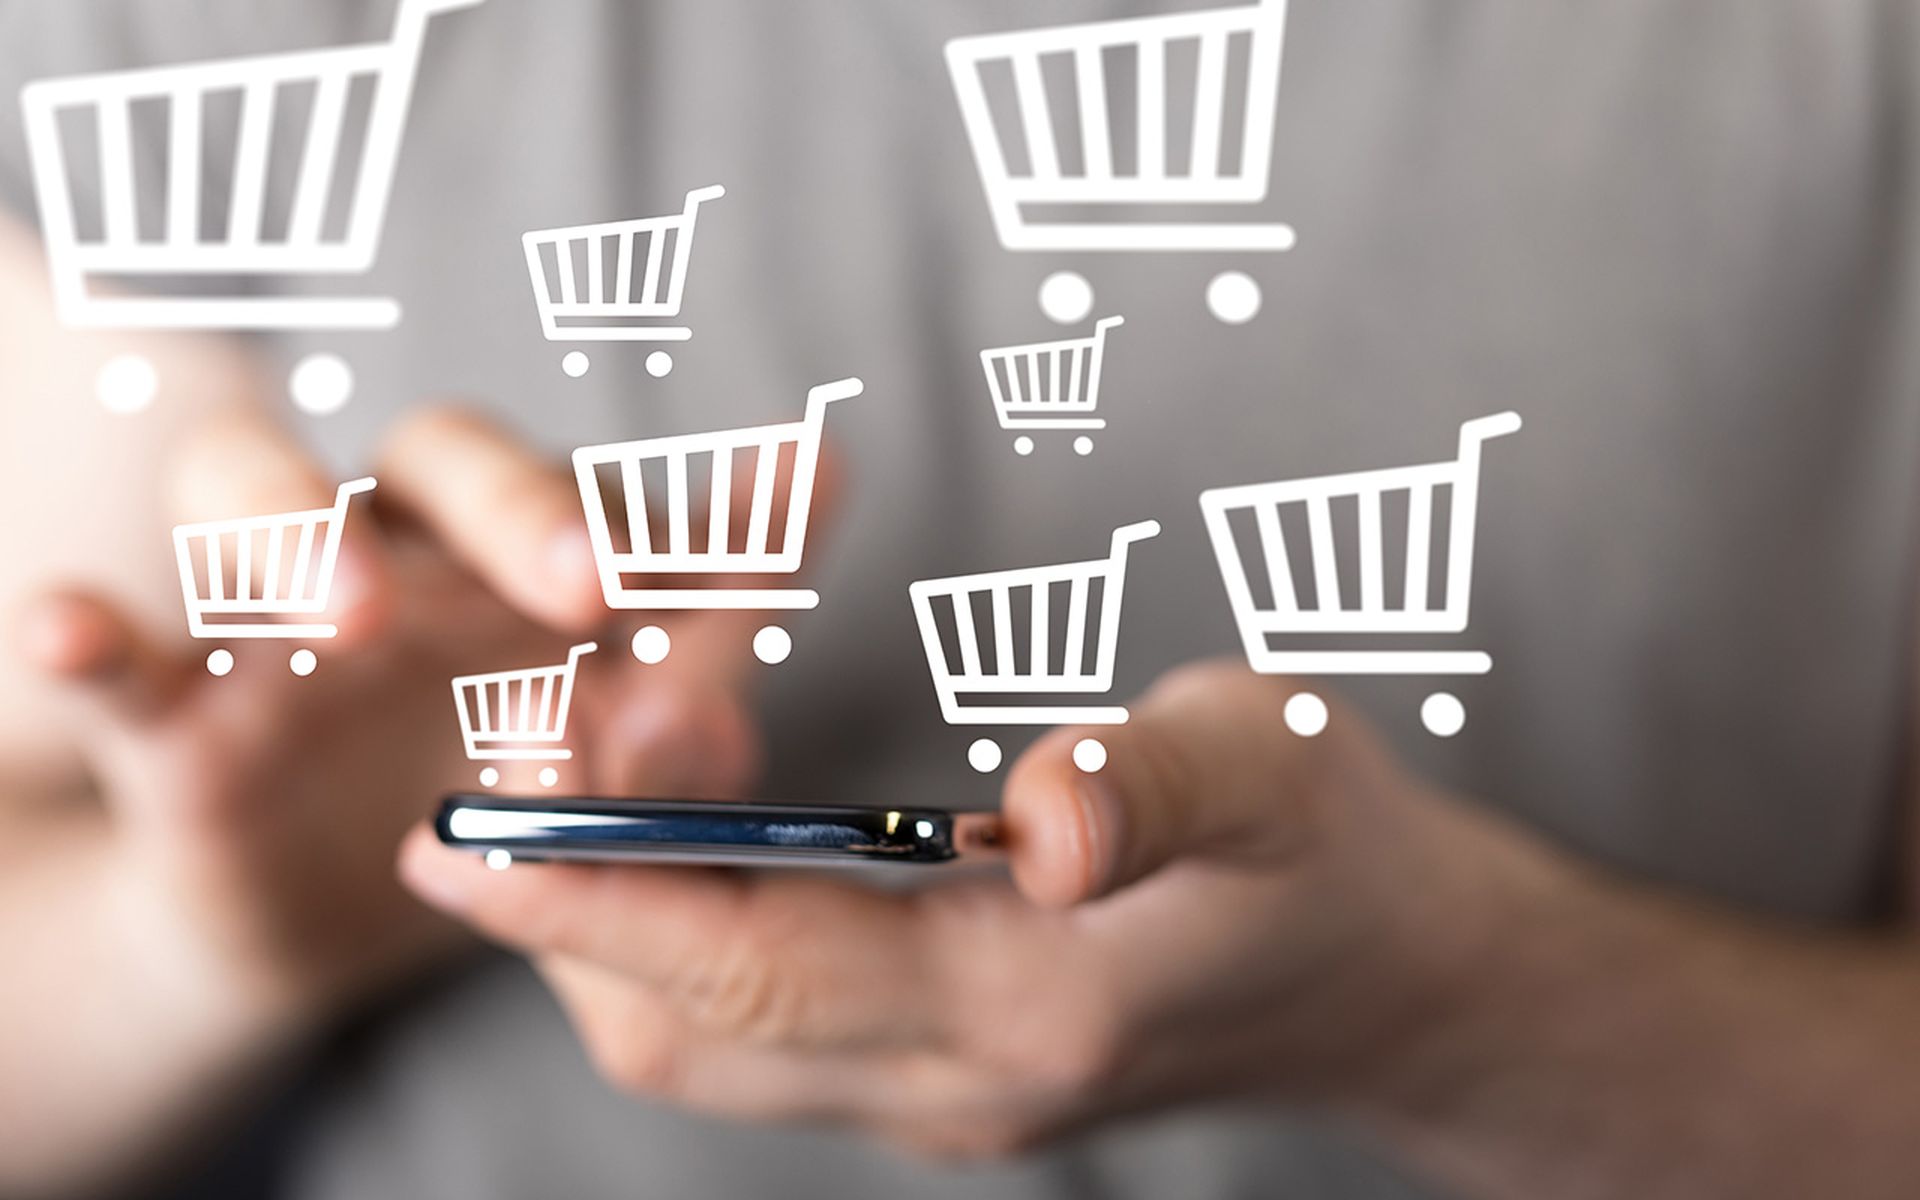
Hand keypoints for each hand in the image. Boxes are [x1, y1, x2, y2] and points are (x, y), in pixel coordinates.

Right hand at [6, 406, 769, 1190]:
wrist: (353, 908)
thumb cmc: (499, 781)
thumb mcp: (620, 726)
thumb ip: (704, 642)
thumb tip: (802, 522)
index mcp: (519, 544)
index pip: (597, 481)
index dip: (668, 502)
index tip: (776, 505)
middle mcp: (401, 539)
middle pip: (435, 455)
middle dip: (514, 506)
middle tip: (587, 586)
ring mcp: (274, 615)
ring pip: (246, 495)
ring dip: (298, 531)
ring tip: (354, 613)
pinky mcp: (172, 715)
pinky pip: (118, 656)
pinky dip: (83, 630)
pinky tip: (69, 628)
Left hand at [396, 660, 1555, 1157]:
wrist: (1406, 984)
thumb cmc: (1339, 851)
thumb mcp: (1275, 768)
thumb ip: (1156, 786)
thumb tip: (1044, 814)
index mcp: (1029, 1007)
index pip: (753, 971)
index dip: (590, 905)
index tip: (453, 835)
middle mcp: (962, 1083)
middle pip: (692, 1033)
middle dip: (565, 919)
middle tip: (495, 777)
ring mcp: (951, 1100)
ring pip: (713, 1047)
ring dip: (617, 935)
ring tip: (568, 800)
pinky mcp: (952, 1080)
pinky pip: (765, 1035)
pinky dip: (691, 949)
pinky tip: (684, 850)